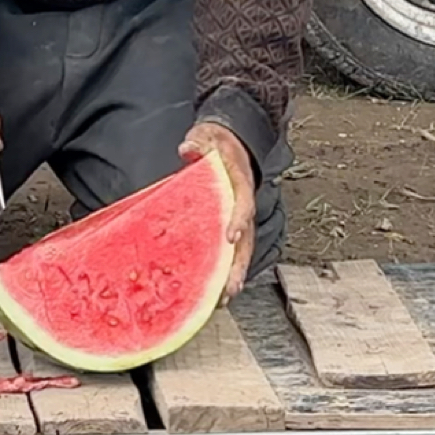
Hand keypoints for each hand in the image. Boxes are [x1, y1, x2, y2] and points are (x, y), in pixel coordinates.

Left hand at [179, 120, 259, 290]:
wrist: (232, 140)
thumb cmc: (217, 141)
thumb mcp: (207, 135)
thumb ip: (198, 142)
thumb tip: (187, 148)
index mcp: (239, 182)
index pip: (243, 203)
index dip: (238, 220)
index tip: (231, 237)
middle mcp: (243, 204)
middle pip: (247, 239)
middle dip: (239, 264)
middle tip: (231, 289)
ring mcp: (239, 217)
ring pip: (241, 250)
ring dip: (234, 274)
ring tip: (223, 299)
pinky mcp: (230, 224)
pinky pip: (231, 249)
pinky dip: (225, 268)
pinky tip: (214, 288)